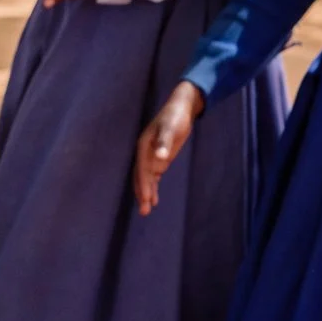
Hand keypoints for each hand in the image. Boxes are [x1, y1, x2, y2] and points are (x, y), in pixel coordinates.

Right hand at [135, 81, 203, 213]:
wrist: (180, 108)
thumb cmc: (175, 117)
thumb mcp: (170, 128)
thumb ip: (164, 142)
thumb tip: (160, 157)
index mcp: (144, 146)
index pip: (142, 169)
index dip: (143, 185)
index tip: (146, 199)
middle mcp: (145, 153)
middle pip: (141, 176)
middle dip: (142, 193)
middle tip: (144, 211)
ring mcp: (152, 156)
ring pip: (146, 178)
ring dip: (146, 193)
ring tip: (147, 210)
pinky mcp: (160, 158)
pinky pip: (154, 176)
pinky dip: (153, 187)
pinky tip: (154, 198)